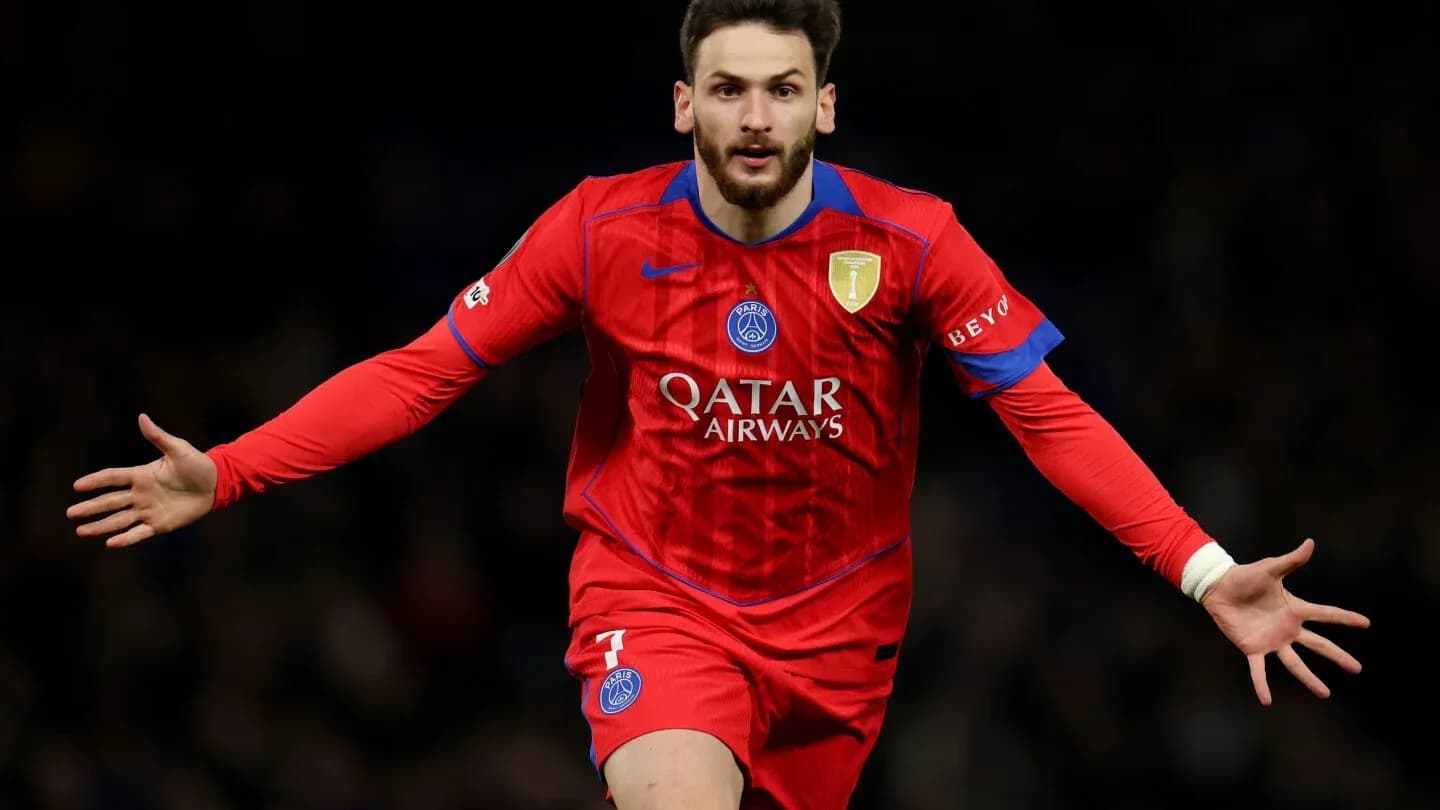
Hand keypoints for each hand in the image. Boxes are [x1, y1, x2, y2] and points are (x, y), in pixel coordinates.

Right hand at [67, 413, 217, 547]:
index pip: (112, 477)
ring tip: (80, 531)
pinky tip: (111, 543)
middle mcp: (140, 494)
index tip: (77, 486)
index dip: (95, 481)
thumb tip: (142, 417)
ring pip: (119, 520)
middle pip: (110, 502)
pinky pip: (139, 533)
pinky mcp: (159, 524)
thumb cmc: (197, 463)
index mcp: (141, 475)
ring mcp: (148, 510)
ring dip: (100, 526)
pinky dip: (126, 539)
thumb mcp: (177, 449)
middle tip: (70, 513)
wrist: (216, 483)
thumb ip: (158, 436)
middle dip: (90, 508)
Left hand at [1201, 538, 1369, 704]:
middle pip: (1318, 645)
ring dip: (1309, 679)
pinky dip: (1261, 685)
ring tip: (1325, 694)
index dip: (1345, 618)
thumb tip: (1310, 542)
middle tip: (1358, 669)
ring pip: (1295, 663)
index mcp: (1295, 610)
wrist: (1219, 587)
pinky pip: (1259, 670)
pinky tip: (1266, 701)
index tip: (1367, 624)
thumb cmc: (1245, 577)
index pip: (1326, 614)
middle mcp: (1288, 629)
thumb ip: (1292, 560)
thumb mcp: (1271, 568)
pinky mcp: (1252, 648)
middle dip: (1338, 656)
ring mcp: (1272, 641)